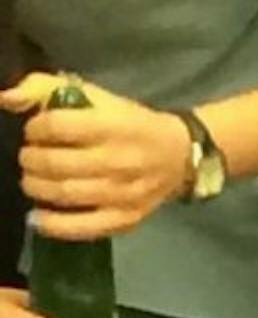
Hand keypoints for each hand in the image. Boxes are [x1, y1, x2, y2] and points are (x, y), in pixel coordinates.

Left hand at [1, 74, 191, 238]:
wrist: (179, 156)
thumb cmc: (131, 123)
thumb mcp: (95, 97)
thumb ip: (45, 90)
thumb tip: (5, 98)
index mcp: (114, 125)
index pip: (55, 126)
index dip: (35, 128)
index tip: (36, 131)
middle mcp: (120, 160)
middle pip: (53, 163)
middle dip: (30, 159)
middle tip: (32, 156)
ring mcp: (123, 193)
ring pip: (62, 193)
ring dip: (35, 186)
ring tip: (35, 178)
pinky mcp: (125, 218)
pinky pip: (82, 227)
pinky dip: (52, 224)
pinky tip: (37, 216)